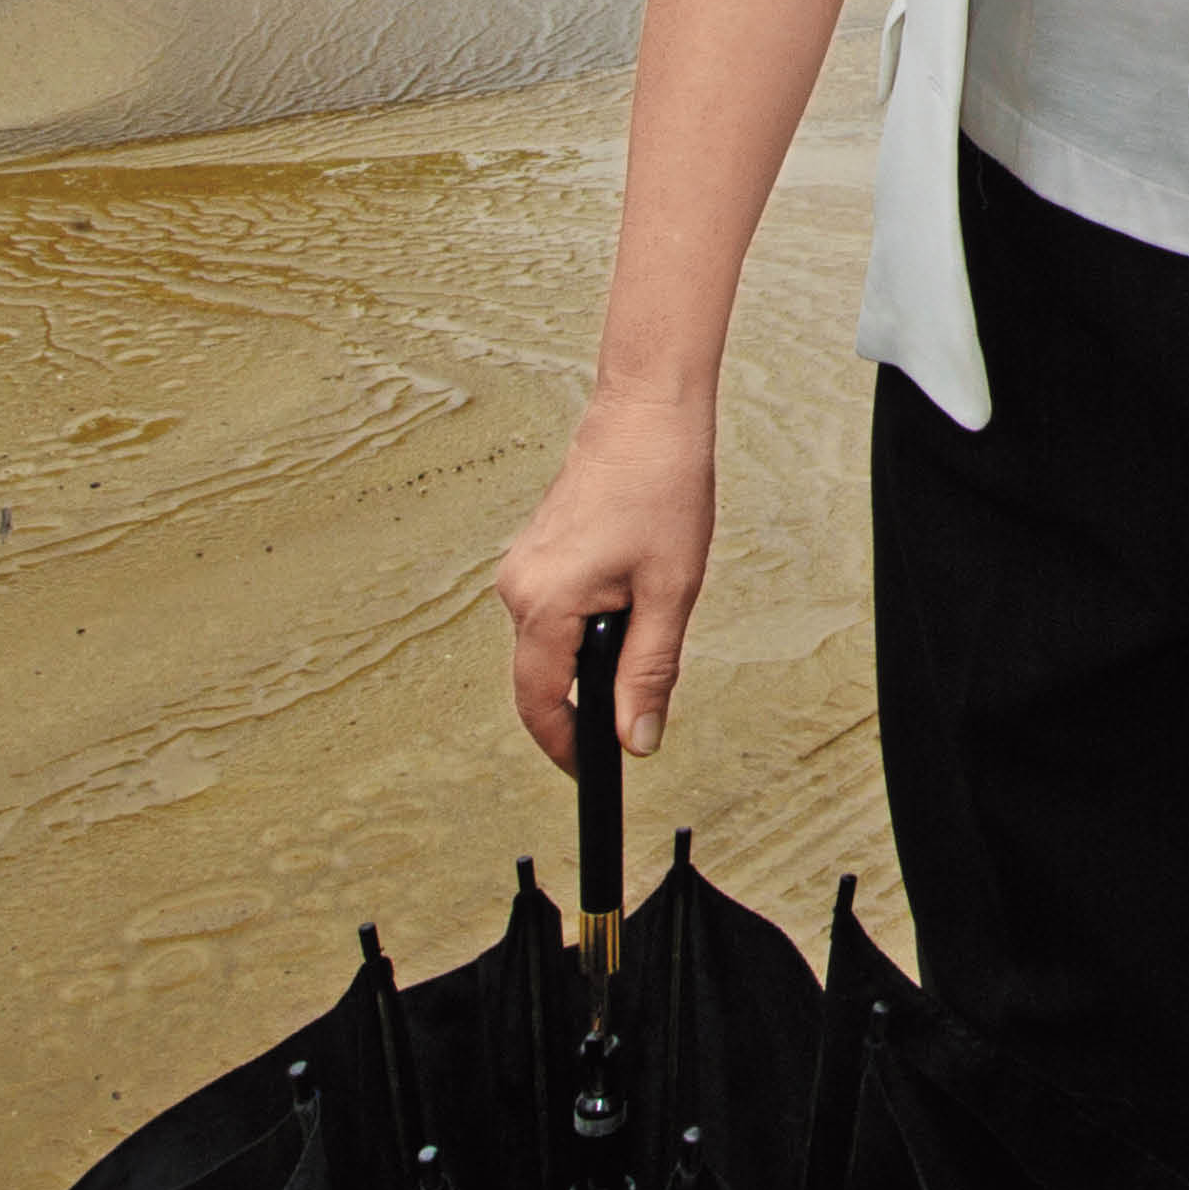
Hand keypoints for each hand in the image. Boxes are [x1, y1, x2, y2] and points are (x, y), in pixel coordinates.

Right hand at [497, 393, 717, 771]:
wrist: (647, 415)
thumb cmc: (662, 489)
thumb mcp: (670, 591)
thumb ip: (650, 672)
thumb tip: (636, 739)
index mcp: (544, 604)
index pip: (540, 704)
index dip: (565, 747)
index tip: (594, 773)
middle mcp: (518, 590)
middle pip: (545, 675)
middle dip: (592, 692)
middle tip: (648, 681)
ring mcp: (521, 570)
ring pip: (553, 642)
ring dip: (596, 649)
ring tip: (651, 607)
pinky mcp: (535, 556)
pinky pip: (555, 611)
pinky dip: (591, 620)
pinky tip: (632, 586)